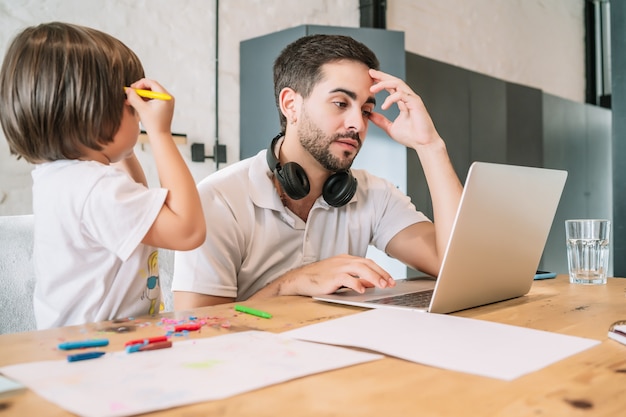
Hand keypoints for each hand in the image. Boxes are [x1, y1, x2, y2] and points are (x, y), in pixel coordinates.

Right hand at [124, 78, 173, 137]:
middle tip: (130, 94)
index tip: (131, 89)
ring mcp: (167, 101)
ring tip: (131, 100)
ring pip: (152, 92)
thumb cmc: (153, 124)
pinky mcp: (165, 105)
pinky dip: (145, 100)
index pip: (152, 83)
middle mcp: (168, 97)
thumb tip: (127, 89)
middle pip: (152, 87)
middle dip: (139, 90)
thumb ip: (133, 97)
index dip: (140, 84)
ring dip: (141, 95)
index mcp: (165, 96)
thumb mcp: (141, 109)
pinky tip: (137, 103)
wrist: (160, 135)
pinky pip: (154, 98)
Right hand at [273, 254, 395, 296]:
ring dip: (374, 277)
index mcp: (346, 259)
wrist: (300, 280)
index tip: (390, 279)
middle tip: (390, 283)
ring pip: (360, 269)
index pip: (368, 262)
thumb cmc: (319, 279)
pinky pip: (347, 278)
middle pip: (367, 264)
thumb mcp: (340, 277)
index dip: (380, 270)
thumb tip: (371, 283)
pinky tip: (363, 290)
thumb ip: (356, 279)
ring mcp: (338, 267)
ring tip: (382, 286)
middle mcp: (343, 261)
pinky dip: (356, 283)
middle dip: (381, 273)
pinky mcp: (332, 276)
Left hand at [367, 69, 440, 149]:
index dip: (381, 81)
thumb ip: (381, 121)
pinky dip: (391, 98)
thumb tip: (370, 115)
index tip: (370, 78)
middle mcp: (408, 98)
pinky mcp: (416, 103)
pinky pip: (402, 94)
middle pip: (394, 81)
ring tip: (372, 89)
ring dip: (384, 84)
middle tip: (370, 72)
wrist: (423, 144)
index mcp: (403, 102)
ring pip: (398, 84)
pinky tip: (384, 106)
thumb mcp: (390, 128)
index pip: (391, 87)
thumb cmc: (411, 137)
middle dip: (382, 76)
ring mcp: (413, 99)